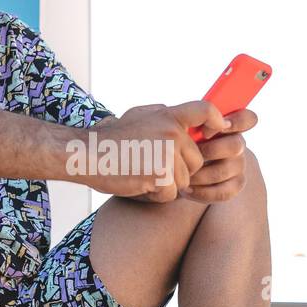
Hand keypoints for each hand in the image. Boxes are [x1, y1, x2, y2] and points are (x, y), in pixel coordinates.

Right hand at [75, 101, 226, 200]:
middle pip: (196, 161)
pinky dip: (156, 196)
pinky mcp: (162, 176)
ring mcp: (168, 154)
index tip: (218, 131)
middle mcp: (172, 132)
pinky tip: (138, 183)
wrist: (87, 154)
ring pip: (184, 181)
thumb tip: (188, 119)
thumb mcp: (139, 116)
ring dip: (165, 184)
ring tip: (141, 173)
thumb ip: (165, 117)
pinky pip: (171, 195)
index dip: (218, 121)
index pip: (206, 110)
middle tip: (150, 166)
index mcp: (168, 115)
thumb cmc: (111, 139)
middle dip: (179, 170)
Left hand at [179, 107, 257, 203]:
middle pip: (236, 145)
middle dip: (209, 151)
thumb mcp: (179, 126)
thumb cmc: (176, 143)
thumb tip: (204, 128)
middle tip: (187, 154)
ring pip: (225, 170)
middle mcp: (237, 143)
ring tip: (182, 175)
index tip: (208, 131)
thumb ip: (192, 119)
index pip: (246, 118)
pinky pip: (225, 191)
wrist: (171, 170)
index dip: (235, 122)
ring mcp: (238, 165)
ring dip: (200, 175)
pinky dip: (203, 192)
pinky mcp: (235, 185)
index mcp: (228, 124)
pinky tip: (187, 189)